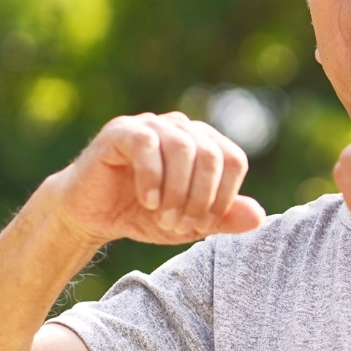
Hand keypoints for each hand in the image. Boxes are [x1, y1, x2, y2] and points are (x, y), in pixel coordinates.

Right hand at [51, 112, 265, 245]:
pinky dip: (152, 178)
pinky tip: (147, 201)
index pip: (234, 161)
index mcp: (204, 144)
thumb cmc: (144, 216)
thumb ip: (224, 219)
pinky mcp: (122, 131)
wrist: (91, 215)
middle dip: (200, 197)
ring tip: (163, 217)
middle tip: (180, 225)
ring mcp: (152, 125)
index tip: (202, 225)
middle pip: (212, 155)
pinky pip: (147, 144)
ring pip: (183, 148)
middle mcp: (182, 128)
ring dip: (177, 190)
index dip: (224, 196)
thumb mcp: (189, 224)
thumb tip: (258, 217)